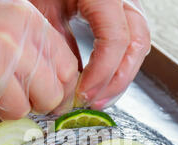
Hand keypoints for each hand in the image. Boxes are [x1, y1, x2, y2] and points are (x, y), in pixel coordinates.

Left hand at [30, 0, 150, 108]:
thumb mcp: (40, 8)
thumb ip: (57, 39)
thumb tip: (67, 80)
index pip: (117, 37)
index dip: (104, 71)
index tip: (84, 94)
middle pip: (137, 42)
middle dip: (117, 79)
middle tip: (93, 103)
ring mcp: (123, 4)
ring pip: (137, 45)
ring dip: (119, 77)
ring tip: (96, 99)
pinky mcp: (116, 15)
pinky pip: (125, 43)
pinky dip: (114, 66)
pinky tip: (97, 84)